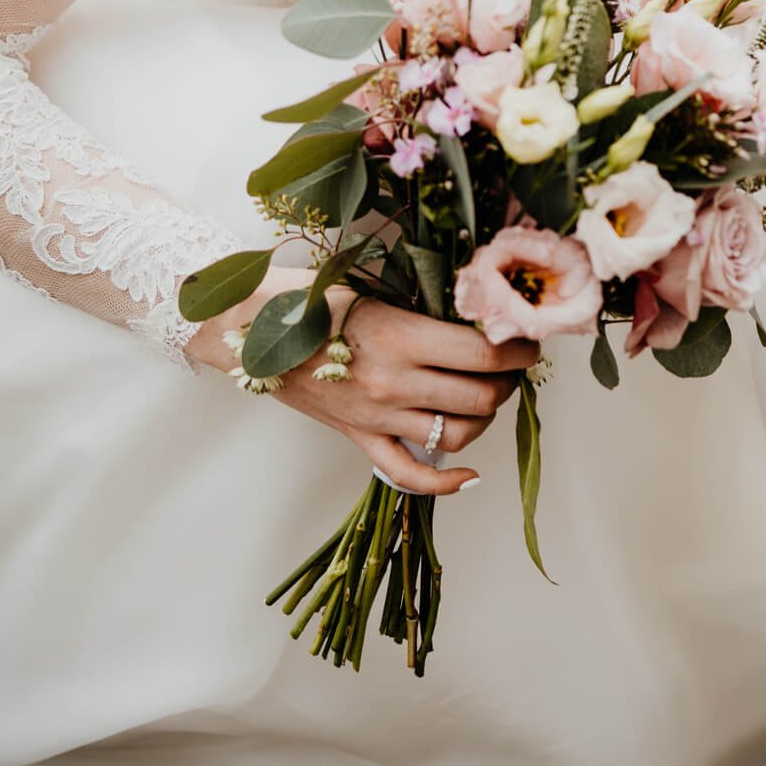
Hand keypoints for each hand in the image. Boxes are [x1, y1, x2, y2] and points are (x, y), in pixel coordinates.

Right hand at [190, 264, 539, 494]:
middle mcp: (392, 384)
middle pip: (481, 398)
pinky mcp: (358, 439)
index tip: (528, 335)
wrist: (237, 329)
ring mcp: (375, 419)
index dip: (519, 347)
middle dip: (510, 381)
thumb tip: (476, 304)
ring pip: (457, 436)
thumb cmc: (298, 294)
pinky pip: (409, 475)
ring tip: (490, 391)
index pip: (484, 353)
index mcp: (398, 337)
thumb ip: (418, 299)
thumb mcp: (364, 283)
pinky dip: (447, 482)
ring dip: (486, 416)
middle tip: (513, 361)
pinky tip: (470, 475)